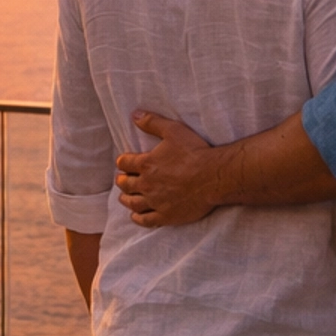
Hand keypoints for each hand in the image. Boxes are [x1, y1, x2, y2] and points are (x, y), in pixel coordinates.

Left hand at [115, 111, 223, 226]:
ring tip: (124, 198)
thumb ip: (152, 122)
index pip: (125, 163)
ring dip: (126, 199)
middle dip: (122, 181)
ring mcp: (156, 202)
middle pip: (126, 184)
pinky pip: (146, 220)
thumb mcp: (173, 130)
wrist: (214, 177)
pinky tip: (135, 216)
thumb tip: (135, 115)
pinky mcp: (166, 215)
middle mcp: (147, 184)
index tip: (123, 162)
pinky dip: (138, 218)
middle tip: (121, 180)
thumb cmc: (195, 152)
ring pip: (133, 203)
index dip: (123, 161)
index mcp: (146, 164)